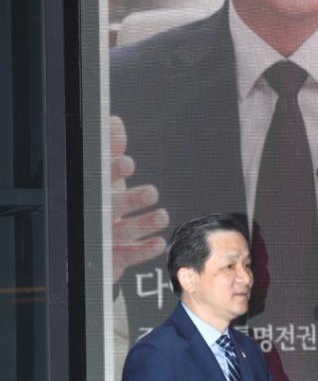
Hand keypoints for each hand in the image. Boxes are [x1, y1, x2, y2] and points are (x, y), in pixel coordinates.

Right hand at [111, 115, 169, 283]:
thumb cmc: (103, 203)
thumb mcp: (107, 175)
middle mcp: (98, 214)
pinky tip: (160, 242)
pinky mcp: (112, 259)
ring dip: (143, 224)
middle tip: (151, 193)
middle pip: (111, 207)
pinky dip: (144, 251)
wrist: (92, 245)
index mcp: (96, 191)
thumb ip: (111, 149)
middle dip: (130, 199)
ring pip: (122, 232)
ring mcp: (104, 238)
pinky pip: (128, 256)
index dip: (113, 171)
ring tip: (162, 216)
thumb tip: (113, 121)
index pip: (101, 179)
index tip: (127, 164)